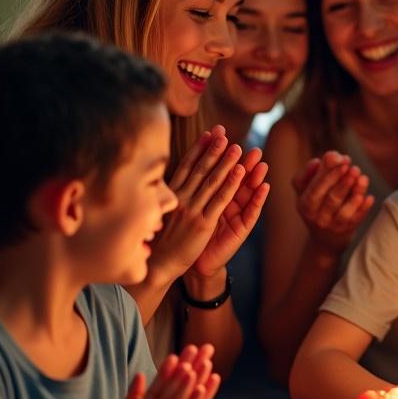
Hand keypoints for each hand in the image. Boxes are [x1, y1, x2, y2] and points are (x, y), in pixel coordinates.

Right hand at [105, 346, 217, 398]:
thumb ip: (132, 398)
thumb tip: (141, 375)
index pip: (154, 389)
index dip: (164, 372)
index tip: (173, 356)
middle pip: (167, 392)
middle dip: (180, 371)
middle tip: (191, 353)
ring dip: (186, 384)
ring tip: (196, 367)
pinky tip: (200, 391)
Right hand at [148, 127, 246, 282]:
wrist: (156, 265)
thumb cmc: (157, 239)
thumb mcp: (158, 212)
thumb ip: (166, 194)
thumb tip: (167, 178)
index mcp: (170, 195)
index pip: (186, 167)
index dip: (198, 149)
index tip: (208, 133)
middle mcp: (180, 199)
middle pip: (200, 170)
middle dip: (213, 150)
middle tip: (224, 132)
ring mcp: (192, 211)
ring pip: (212, 181)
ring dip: (226, 163)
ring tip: (237, 147)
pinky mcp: (203, 224)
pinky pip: (220, 200)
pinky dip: (231, 184)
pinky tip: (241, 171)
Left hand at [193, 146, 270, 276]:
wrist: (185, 261)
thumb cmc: (184, 232)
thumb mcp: (186, 204)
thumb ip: (190, 185)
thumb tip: (179, 160)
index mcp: (212, 194)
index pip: (218, 170)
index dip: (219, 154)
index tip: (220, 135)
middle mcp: (226, 202)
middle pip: (236, 178)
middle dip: (243, 162)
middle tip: (250, 146)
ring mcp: (235, 215)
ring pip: (246, 192)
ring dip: (255, 177)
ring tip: (261, 162)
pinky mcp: (240, 230)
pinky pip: (251, 213)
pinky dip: (258, 200)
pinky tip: (265, 186)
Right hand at [292, 151, 374, 256]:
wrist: (325, 237)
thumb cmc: (317, 203)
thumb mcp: (307, 189)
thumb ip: (312, 172)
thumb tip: (319, 159)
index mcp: (304, 204)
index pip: (315, 189)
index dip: (329, 174)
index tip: (341, 159)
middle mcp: (317, 217)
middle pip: (331, 199)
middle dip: (343, 182)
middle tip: (354, 167)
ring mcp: (333, 225)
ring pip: (344, 210)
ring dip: (355, 192)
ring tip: (363, 177)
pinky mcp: (347, 230)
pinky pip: (356, 219)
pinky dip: (363, 208)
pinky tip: (369, 196)